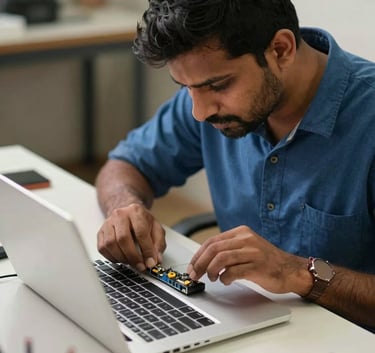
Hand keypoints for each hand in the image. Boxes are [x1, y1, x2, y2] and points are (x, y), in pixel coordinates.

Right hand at [97, 203, 165, 270]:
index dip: (146, 250)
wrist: (128, 214)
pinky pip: (102, 248)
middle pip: (123, 238)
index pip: (141, 232)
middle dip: (133, 256)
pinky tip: (121, 258)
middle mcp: (120, 215)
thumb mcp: (156, 229)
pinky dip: (112, 258)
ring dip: (122, 258)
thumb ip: (159, 244)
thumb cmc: (142, 222)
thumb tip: (156, 259)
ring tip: (131, 262)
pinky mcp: (101, 232)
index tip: (150, 262)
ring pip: (110, 244)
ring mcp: (108, 223)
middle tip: (140, 266)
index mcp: (136, 212)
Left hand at [187, 225, 310, 294]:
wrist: (291, 270)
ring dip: (210, 270)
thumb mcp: (246, 248)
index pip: (212, 241)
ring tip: (211, 278)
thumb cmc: (266, 261)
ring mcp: (253, 252)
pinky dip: (225, 277)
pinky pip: (234, 271)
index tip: (191, 266)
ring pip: (221, 258)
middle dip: (200, 263)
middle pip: (214, 248)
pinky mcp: (258, 266)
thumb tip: (203, 260)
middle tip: (194, 275)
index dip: (198, 255)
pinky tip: (225, 281)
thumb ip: (228, 249)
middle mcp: (246, 239)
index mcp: (241, 232)